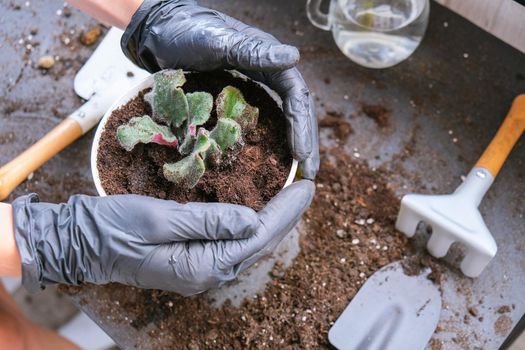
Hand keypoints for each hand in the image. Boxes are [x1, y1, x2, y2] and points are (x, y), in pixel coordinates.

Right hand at [11, 181, 313, 295]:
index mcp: (201, 266)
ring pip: (249, 243)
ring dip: (272, 219)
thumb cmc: (114, 227)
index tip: (307, 186)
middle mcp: (207, 273)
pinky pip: (233, 241)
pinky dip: (251, 222)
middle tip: (306, 187)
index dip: (285, 210)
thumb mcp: (158, 218)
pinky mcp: (194, 259)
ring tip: (291, 195)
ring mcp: (201, 268)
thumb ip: (207, 221)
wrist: (82, 242)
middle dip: (285, 215)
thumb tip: (252, 220)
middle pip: (259, 242)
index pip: (257, 236)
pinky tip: (260, 208)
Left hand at [121, 0, 318, 178]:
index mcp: (268, 59)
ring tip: (297, 173)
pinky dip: (268, 141)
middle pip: (294, 110)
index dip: (302, 126)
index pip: (296, 96)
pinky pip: (258, 122)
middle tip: (308, 174)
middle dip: (304, 141)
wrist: (156, 30)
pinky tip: (268, 161)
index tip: (302, 155)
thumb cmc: (185, 31)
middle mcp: (265, 74)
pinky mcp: (235, 98)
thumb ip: (254, 51)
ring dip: (290, 144)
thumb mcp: (218, 42)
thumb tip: (295, 58)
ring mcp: (251, 87)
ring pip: (280, 118)